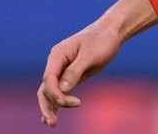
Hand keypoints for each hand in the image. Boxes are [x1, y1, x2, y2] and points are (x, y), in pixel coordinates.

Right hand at [37, 0, 157, 125]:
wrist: (111, 32)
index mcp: (58, 55)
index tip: (65, 102)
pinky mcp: (70, 76)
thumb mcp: (90, 55)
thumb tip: (62, 89)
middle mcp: (56, 63)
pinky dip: (55, 103)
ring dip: (51, 107)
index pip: (49, 78)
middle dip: (48, 104)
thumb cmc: (102, 41)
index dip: (54, 93)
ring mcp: (62, 70)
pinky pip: (59, 91)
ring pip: (51, 91)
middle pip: (46, 87)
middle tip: (53, 122)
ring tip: (52, 123)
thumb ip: (75, 71)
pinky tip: (52, 117)